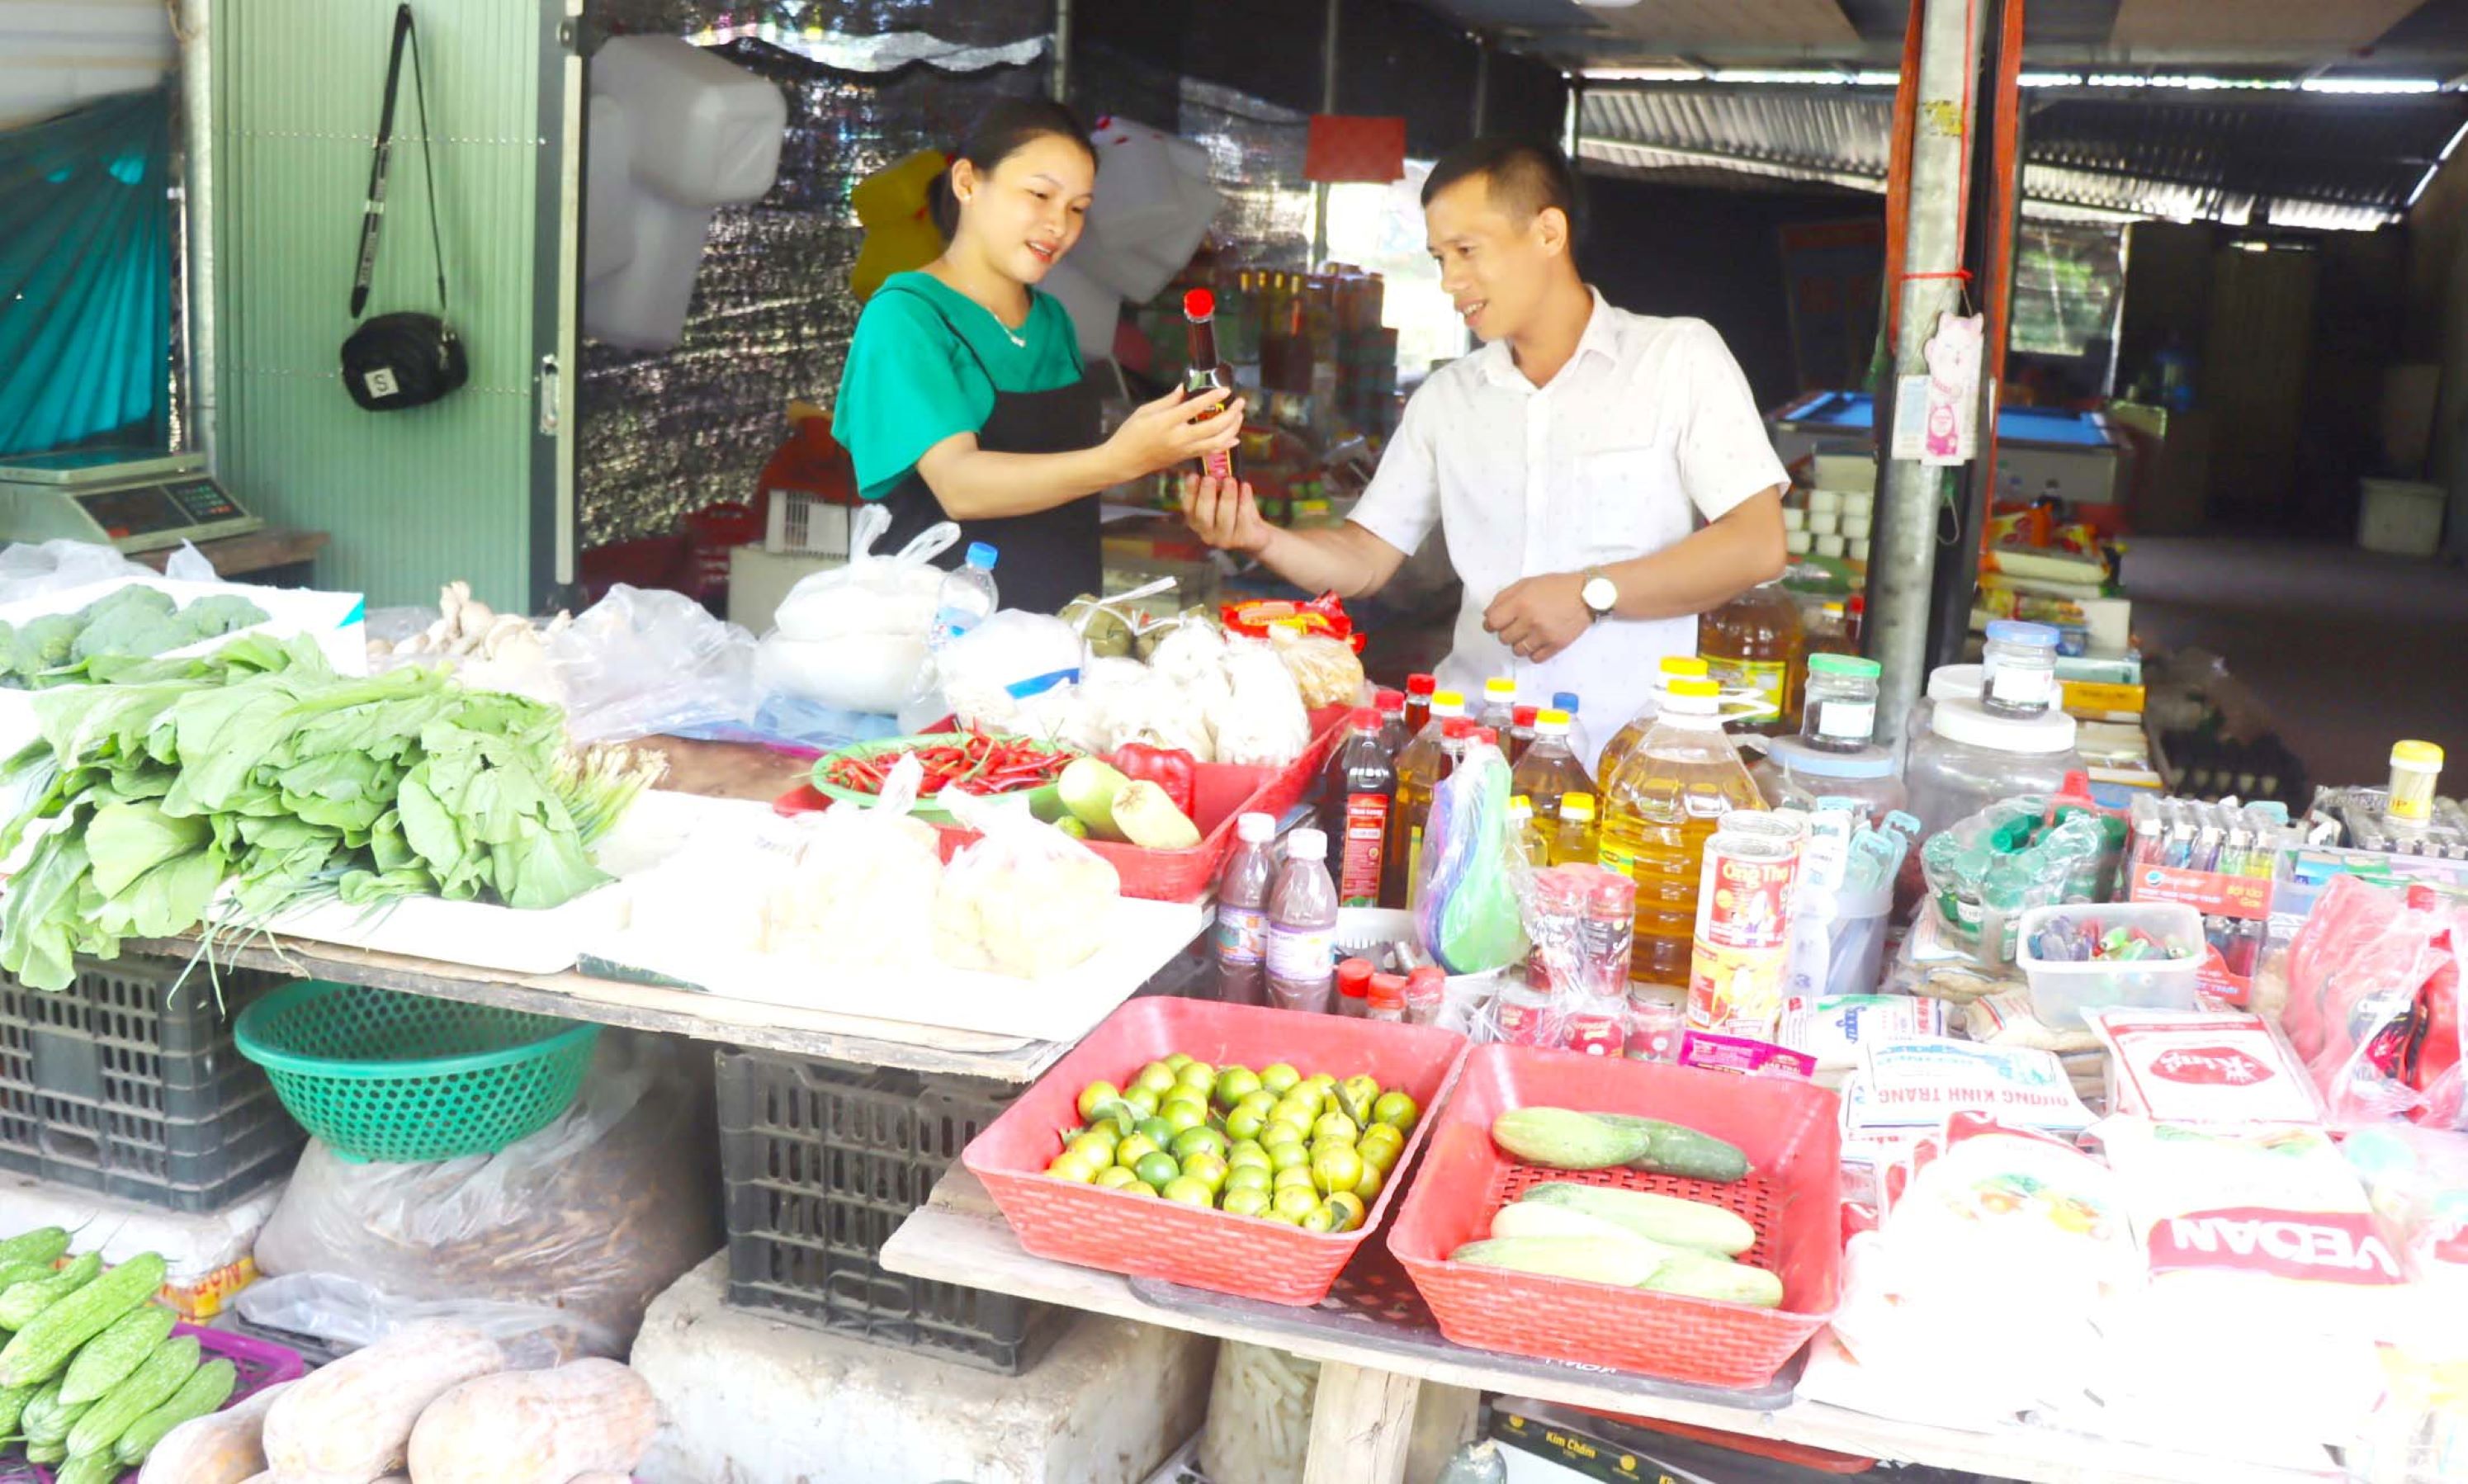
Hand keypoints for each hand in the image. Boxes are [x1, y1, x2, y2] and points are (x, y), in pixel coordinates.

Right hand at [1105, 386, 1245, 481]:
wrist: (1125, 461)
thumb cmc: (1131, 434)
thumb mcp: (1145, 411)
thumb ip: (1168, 401)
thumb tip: (1186, 388)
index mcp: (1166, 423)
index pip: (1194, 408)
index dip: (1212, 398)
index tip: (1226, 390)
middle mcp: (1179, 438)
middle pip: (1212, 427)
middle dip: (1230, 414)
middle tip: (1240, 402)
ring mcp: (1185, 450)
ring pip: (1216, 442)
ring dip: (1232, 428)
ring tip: (1239, 415)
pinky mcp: (1186, 458)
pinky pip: (1210, 451)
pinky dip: (1224, 444)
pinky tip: (1234, 436)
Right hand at [1180, 474, 1273, 554]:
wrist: (1257, 534)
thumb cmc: (1236, 510)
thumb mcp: (1223, 498)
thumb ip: (1217, 485)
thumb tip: (1215, 463)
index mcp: (1197, 521)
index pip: (1188, 507)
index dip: (1189, 491)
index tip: (1194, 475)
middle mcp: (1207, 533)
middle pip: (1203, 515)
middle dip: (1206, 495)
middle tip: (1209, 478)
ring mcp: (1224, 539)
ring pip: (1224, 518)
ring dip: (1227, 496)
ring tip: (1230, 480)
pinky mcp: (1243, 539)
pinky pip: (1243, 517)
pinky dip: (1244, 500)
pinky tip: (1246, 486)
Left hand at [1483, 573, 1591, 663]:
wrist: (1587, 594)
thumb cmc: (1556, 587)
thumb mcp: (1527, 583)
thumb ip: (1504, 597)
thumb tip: (1488, 615)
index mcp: (1521, 602)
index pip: (1493, 623)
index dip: (1491, 624)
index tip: (1494, 624)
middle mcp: (1531, 620)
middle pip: (1503, 638)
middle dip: (1506, 632)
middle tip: (1517, 625)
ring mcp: (1544, 635)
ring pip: (1517, 651)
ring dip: (1519, 643)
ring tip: (1528, 633)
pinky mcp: (1556, 645)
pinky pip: (1535, 658)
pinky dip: (1534, 652)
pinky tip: (1538, 641)